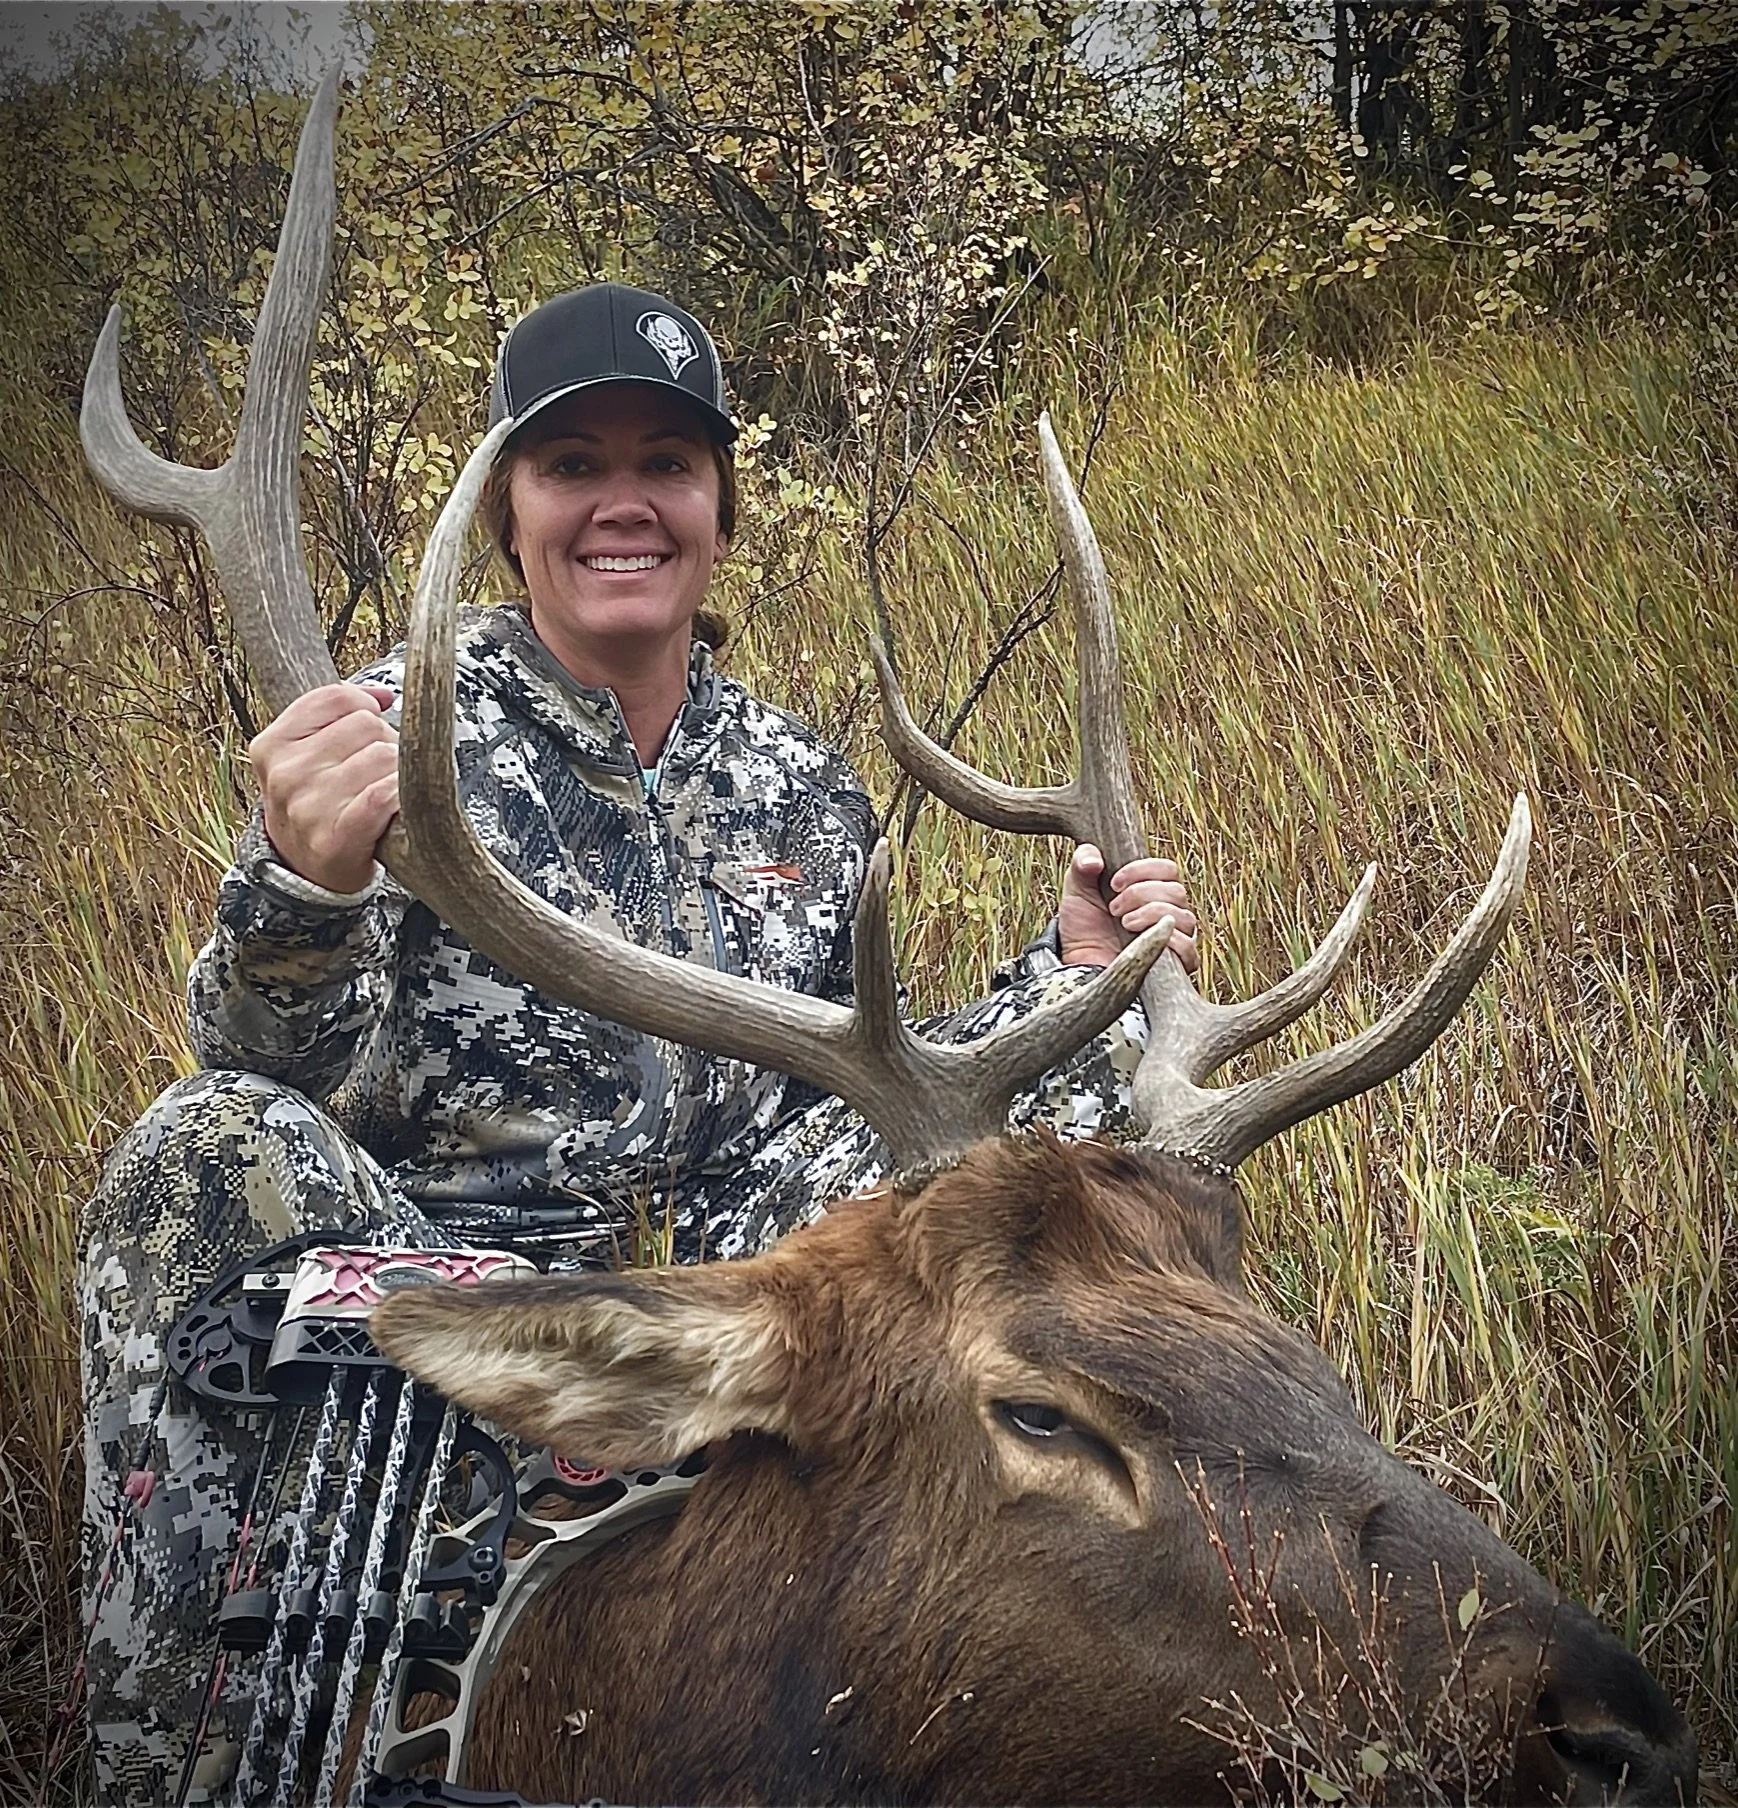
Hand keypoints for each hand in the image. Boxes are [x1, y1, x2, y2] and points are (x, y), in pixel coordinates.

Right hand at [249, 682, 399, 892]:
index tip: (366, 734)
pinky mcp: (336, 838)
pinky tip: (396, 806)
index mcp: (272, 745)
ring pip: (384, 756)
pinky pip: (384, 795)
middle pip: (367, 725)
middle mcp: (284, 774)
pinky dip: (400, 796)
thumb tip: (383, 695)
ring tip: (383, 793)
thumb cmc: (317, 803)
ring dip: (398, 772)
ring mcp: (307, 807)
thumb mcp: (305, 753)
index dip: (365, 710)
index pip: (338, 698)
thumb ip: (337, 712)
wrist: (307, 872)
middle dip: (384, 743)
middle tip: (377, 773)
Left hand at [1056, 846, 1198, 975]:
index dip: (1142, 870)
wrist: (1078, 967)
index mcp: (1152, 888)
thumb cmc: (1083, 928)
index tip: (1113, 883)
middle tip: (1113, 908)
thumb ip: (1082, 864)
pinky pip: (1188, 946)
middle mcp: (1169, 911)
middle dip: (1141, 894)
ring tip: (1124, 923)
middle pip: (1176, 891)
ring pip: (1184, 916)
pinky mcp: (1176, 964)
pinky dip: (1165, 938)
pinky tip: (1139, 938)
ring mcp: (1175, 938)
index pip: (1168, 869)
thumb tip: (1094, 859)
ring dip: (1151, 913)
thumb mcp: (1076, 890)